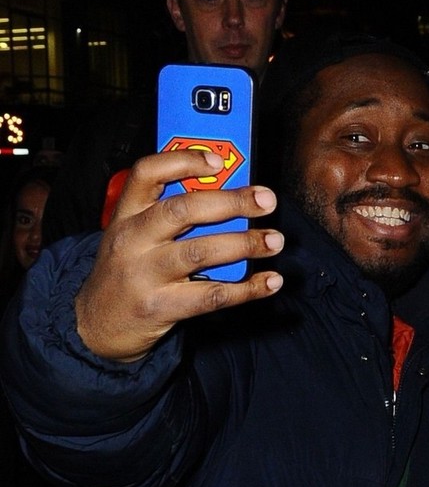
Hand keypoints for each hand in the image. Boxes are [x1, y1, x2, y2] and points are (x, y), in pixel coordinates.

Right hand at [75, 150, 283, 361]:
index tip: (219, 160)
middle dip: (230, 202)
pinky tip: (270, 282)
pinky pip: (211, 296)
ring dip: (244, 244)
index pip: (147, 173)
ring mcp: (144, 275)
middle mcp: (132, 240)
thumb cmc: (127, 272)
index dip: (184, 161)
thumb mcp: (134, 236)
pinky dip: (247, 289)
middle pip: (182, 210)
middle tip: (266, 200)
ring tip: (274, 241)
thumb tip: (232, 197)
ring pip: (200, 252)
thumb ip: (170, 216)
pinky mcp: (160, 308)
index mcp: (125, 214)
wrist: (96, 327)